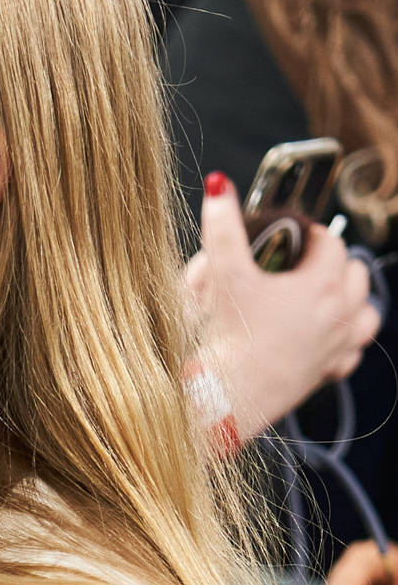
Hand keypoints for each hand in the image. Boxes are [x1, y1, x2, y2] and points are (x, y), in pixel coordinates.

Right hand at [183, 176, 379, 440]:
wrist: (227, 398)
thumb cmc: (227, 339)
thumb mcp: (223, 274)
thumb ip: (222, 227)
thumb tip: (220, 186)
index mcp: (320, 284)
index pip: (330, 243)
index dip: (311, 234)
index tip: (292, 236)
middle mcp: (338, 314)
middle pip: (356, 274)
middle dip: (334, 264)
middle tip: (302, 266)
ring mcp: (337, 345)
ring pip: (366, 312)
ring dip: (350, 301)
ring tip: (321, 298)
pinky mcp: (328, 373)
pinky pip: (353, 352)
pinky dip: (344, 340)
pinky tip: (320, 336)